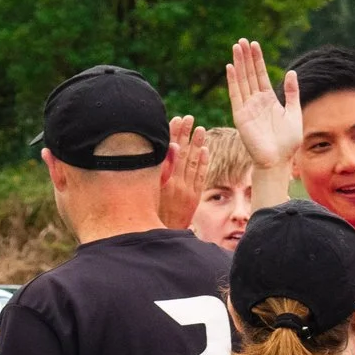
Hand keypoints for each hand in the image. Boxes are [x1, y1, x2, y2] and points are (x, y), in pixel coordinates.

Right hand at [158, 115, 200, 231]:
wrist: (161, 235)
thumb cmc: (148, 214)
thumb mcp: (148, 194)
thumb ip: (158, 172)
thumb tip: (168, 149)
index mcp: (161, 181)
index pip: (168, 152)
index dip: (173, 134)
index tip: (177, 119)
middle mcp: (174, 183)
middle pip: (182, 154)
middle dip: (186, 134)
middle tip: (190, 118)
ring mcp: (186, 191)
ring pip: (193, 163)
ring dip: (197, 145)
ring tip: (201, 129)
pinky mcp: (193, 198)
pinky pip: (200, 177)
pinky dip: (204, 163)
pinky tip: (206, 151)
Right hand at [226, 39, 302, 167]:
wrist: (279, 161)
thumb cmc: (287, 142)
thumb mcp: (294, 112)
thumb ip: (292, 93)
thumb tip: (292, 72)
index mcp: (268, 100)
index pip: (261, 75)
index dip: (257, 60)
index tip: (254, 44)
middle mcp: (256, 102)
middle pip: (249, 75)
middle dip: (246, 57)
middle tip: (242, 40)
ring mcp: (247, 108)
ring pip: (242, 81)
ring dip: (239, 64)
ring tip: (236, 47)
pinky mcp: (241, 116)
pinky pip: (235, 95)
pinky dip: (233, 81)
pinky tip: (231, 67)